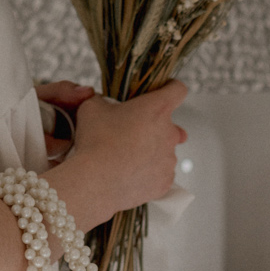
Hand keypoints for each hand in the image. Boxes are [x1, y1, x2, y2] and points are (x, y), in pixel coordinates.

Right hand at [72, 81, 187, 215]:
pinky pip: (161, 174)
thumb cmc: (95, 141)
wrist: (94, 182)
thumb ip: (103, 100)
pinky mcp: (165, 183)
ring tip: (127, 157)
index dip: (170, 88)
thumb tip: (103, 103)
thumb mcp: (92, 107)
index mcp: (157, 109)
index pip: (178, 89)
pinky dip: (150, 173)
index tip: (161, 92)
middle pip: (173, 126)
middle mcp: (169, 134)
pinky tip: (130, 174)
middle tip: (133, 133)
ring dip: (152, 151)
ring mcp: (169, 160)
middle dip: (156, 128)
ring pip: (166, 152)